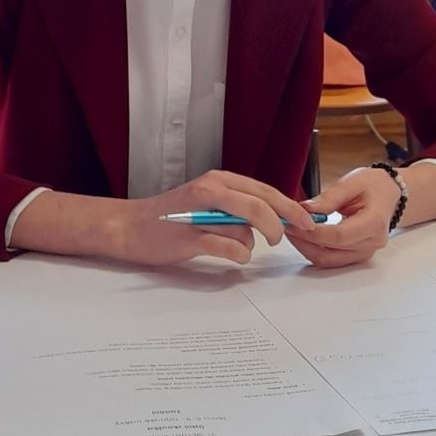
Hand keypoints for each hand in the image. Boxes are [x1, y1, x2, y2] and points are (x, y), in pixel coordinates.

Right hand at [105, 171, 319, 267]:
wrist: (129, 226)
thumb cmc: (168, 217)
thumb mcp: (206, 202)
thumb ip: (237, 205)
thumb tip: (274, 218)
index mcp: (218, 180)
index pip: (265, 190)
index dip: (290, 207)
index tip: (307, 222)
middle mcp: (211, 190)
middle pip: (261, 205)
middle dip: (279, 225)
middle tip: (281, 240)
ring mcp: (200, 212)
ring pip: (246, 229)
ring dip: (248, 245)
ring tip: (231, 247)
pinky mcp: (190, 236)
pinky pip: (229, 247)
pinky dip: (237, 254)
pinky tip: (231, 255)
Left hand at [286, 163, 435, 268]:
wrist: (390, 194)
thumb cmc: (374, 186)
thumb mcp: (352, 182)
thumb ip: (328, 198)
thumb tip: (304, 210)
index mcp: (374, 223)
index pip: (339, 236)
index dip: (313, 232)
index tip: (293, 222)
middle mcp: (372, 242)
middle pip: (332, 252)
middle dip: (305, 242)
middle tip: (286, 227)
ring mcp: (366, 252)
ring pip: (330, 260)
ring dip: (307, 248)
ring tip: (292, 231)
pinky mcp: (357, 254)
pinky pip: (333, 259)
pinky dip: (315, 250)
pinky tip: (303, 237)